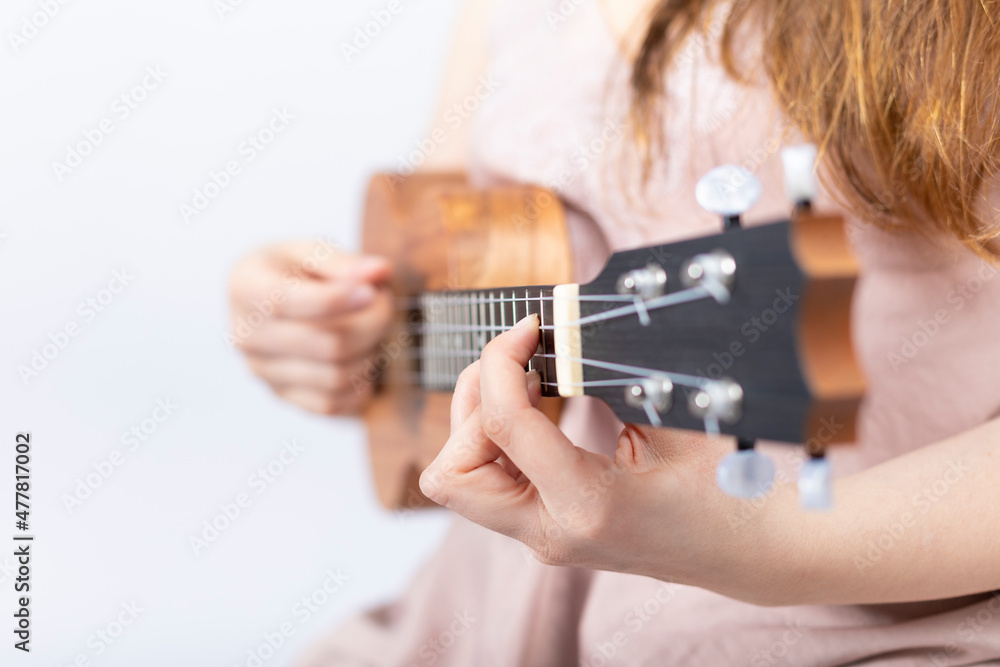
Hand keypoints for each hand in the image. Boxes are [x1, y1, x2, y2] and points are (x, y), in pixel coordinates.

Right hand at [228, 241, 393, 414]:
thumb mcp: (308, 251)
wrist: (263, 299)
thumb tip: (379, 272)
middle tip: (386, 303)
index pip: (289, 303)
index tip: (373, 291)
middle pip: (327, 345)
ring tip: (374, 328)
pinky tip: (364, 357)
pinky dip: (359, 385)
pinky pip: (331, 405)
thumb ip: (343, 262)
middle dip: (372, 324)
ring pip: (335, 377)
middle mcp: (246, 336)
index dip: (338, 300)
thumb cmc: (289, 270)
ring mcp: (262, 371)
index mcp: (247, 289)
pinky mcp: (281, 396)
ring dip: (370, 354)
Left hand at [419, 315, 796, 603]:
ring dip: (477, 420)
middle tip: (516, 361)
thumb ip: (605, 379)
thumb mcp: (672, 421)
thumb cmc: (729, 488)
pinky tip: (538, 407)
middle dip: (471, 403)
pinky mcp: (545, 528)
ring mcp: (544, 537)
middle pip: (449, 473)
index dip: (502, 360)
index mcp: (587, 505)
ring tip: (527, 380)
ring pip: (458, 481)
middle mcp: (551, 532)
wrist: (752, 552)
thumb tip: (558, 330)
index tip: (528, 325)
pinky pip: (489, 482)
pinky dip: (495, 437)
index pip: (502, 424)